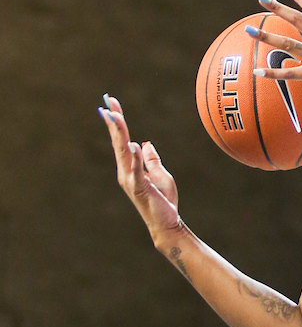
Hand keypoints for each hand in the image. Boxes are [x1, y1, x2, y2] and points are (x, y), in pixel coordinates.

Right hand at [100, 96, 181, 243]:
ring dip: (119, 133)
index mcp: (130, 167)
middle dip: (114, 122)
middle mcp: (126, 172)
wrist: (167, 224)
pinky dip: (135, 158)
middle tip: (108, 102)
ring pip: (123, 152)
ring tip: (114, 116)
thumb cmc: (164, 201)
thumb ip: (152, 160)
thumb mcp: (161, 175)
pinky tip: (133, 145)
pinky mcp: (141, 189)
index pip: (122, 140)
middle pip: (119, 142)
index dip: (117, 122)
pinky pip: (137, 171)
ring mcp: (131, 180)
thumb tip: (145, 144)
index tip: (111, 103)